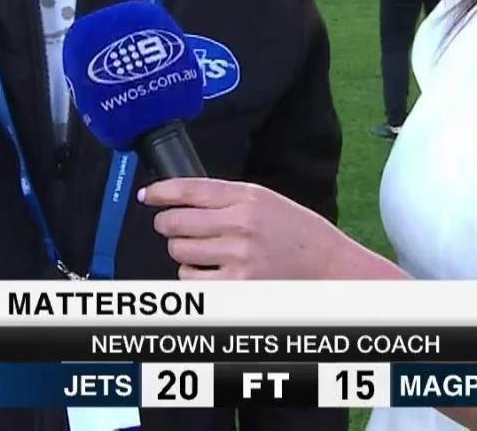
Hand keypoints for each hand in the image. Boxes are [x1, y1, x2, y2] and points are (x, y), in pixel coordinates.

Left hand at [139, 178, 351, 279]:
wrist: (329, 266)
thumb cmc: (297, 233)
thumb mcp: (265, 200)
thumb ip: (226, 198)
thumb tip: (181, 199)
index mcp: (248, 197)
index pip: (190, 189)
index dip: (161, 191)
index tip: (147, 195)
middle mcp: (241, 224)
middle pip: (176, 222)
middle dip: (166, 224)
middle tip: (170, 226)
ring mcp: (238, 257)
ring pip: (179, 252)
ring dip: (182, 252)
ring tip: (201, 251)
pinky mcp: (237, 286)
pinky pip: (191, 280)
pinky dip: (193, 276)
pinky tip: (210, 271)